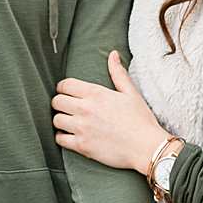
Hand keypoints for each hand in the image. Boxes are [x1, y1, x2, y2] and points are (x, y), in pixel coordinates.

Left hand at [54, 51, 168, 176]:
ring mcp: (82, 128)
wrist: (146, 147)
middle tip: (67, 107)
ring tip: (68, 122)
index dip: (63, 88)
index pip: (65, 85)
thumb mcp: (131, 93)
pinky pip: (60, 139)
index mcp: (96, 94)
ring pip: (56, 120)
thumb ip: (118, 73)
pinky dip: (62, 137)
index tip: (66, 92)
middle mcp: (85, 109)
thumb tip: (113, 54)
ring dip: (61, 120)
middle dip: (59, 103)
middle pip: (56, 101)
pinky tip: (69, 136)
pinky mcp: (82, 146)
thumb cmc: (141, 120)